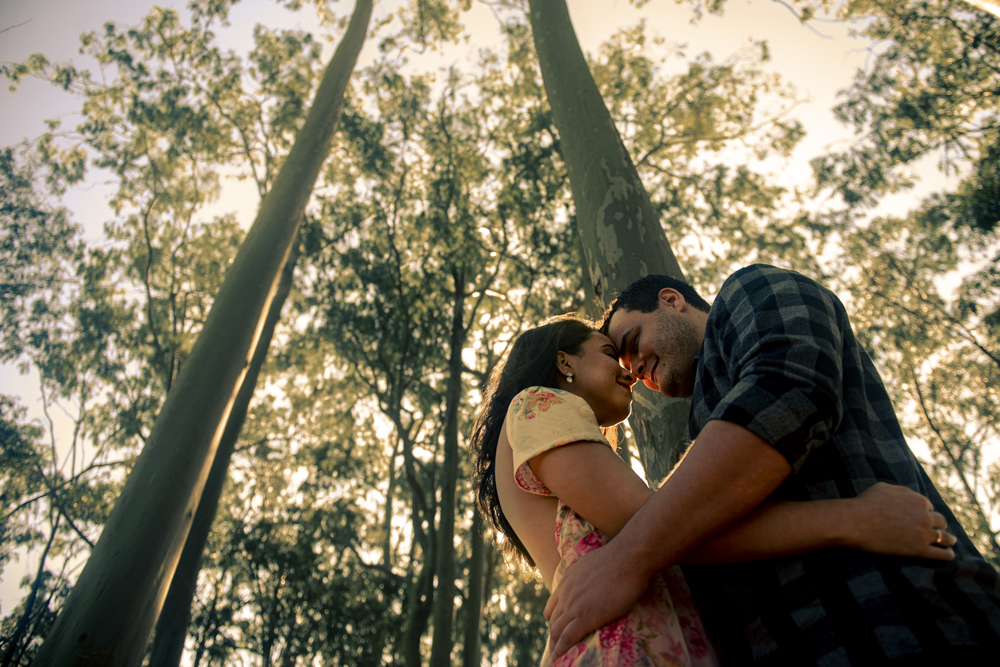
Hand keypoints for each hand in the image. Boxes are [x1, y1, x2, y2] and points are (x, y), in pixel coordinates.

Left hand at [543, 541, 650, 657]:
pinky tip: (559, 657)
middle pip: (553, 619)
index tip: (557, 627)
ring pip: (557, 630)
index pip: (553, 604)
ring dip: (555, 644)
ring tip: (556, 655)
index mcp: (568, 579)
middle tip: (556, 645)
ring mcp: (574, 605)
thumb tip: (593, 575)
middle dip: (554, 634)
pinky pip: (567, 638)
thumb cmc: (621, 558)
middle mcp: (566, 592)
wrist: (629, 558)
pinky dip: (561, 649)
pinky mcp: (586, 617)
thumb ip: (587, 572)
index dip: (554, 618)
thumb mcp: (594, 561)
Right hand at [847, 482, 955, 559]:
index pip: (930, 508)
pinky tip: (949, 555)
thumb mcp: (884, 488)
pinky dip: (948, 554)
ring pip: (944, 538)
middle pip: (940, 522)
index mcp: (919, 500)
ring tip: (949, 543)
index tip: (924, 520)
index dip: (926, 513)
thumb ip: (903, 491)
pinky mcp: (919, 551)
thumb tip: (912, 495)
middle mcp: (925, 516)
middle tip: (939, 531)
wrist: (854, 522)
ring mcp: (923, 534)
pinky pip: (942, 554)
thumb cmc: (865, 503)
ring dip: (949, 540)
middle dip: (939, 526)